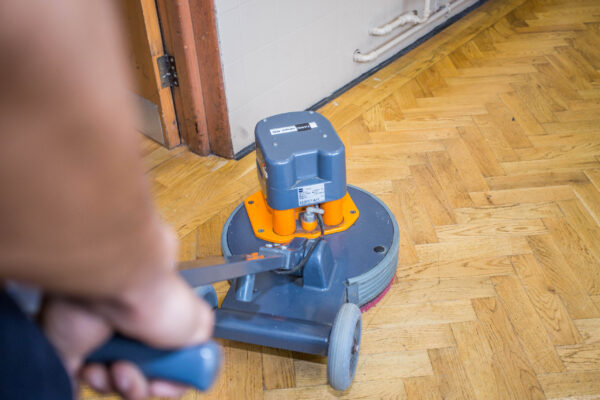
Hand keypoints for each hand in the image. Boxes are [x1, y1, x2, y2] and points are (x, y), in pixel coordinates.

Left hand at [42, 227, 213, 399]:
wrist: (110, 286)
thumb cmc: (152, 295)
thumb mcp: (197, 321)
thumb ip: (199, 339)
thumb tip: (197, 352)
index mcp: (157, 319)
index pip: (167, 356)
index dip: (171, 374)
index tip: (172, 378)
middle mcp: (130, 327)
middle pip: (144, 371)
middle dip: (147, 383)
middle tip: (148, 379)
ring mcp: (101, 338)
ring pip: (115, 379)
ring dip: (122, 383)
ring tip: (120, 369)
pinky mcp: (72, 348)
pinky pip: (85, 379)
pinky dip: (94, 381)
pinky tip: (98, 368)